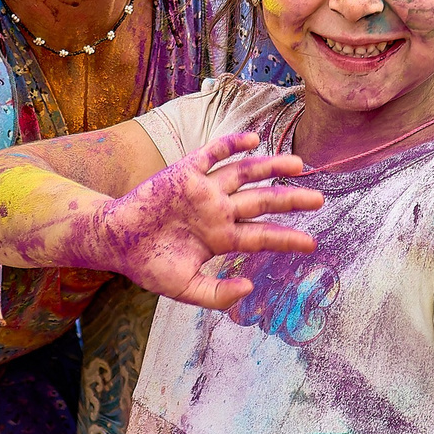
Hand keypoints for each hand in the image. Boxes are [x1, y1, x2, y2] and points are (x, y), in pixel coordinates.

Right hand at [100, 132, 322, 311]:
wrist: (113, 241)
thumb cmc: (148, 265)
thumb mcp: (185, 289)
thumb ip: (216, 294)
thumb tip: (249, 289)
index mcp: (220, 238)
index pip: (261, 237)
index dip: (287, 239)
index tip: (313, 244)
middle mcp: (217, 211)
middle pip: (262, 201)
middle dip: (291, 200)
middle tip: (320, 199)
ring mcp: (202, 189)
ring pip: (244, 173)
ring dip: (270, 167)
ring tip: (299, 164)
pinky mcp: (183, 172)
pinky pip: (212, 153)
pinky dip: (232, 144)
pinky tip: (254, 139)